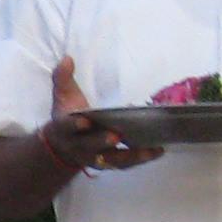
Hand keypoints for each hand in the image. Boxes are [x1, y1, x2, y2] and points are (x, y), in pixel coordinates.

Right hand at [44, 56, 165, 173]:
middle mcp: (79, 146)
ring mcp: (94, 157)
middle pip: (89, 146)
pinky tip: (158, 150)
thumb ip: (63, 78)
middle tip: (116, 136)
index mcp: (65, 129)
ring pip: (111, 159)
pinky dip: (141, 158)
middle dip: (102, 141)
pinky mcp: (108, 162)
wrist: (63, 147)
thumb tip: (67, 58)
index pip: (67, 127)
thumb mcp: (63, 97)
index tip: (85, 121)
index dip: (75, 125)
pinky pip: (125, 163)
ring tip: (151, 148)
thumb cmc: (67, 116)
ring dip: (131, 155)